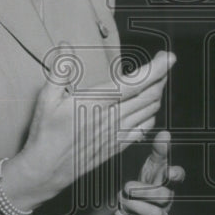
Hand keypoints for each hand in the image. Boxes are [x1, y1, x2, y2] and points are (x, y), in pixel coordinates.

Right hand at [9, 49, 175, 201]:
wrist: (45, 170)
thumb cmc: (45, 133)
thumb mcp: (46, 98)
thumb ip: (60, 70)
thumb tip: (66, 44)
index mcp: (95, 102)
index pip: (134, 83)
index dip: (156, 69)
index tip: (169, 57)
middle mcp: (110, 118)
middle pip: (148, 95)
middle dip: (161, 77)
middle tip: (165, 64)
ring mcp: (116, 134)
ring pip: (149, 111)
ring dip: (158, 93)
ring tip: (158, 80)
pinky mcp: (117, 146)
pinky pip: (144, 129)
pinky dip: (151, 114)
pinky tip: (148, 107)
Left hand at [116, 130, 184, 214]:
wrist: (125, 204)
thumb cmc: (143, 181)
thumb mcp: (149, 165)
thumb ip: (158, 151)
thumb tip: (165, 133)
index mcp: (167, 181)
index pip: (178, 176)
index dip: (175, 174)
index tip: (168, 172)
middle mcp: (167, 201)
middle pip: (165, 197)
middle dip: (144, 192)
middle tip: (126, 187)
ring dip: (136, 207)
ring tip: (121, 200)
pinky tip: (119, 214)